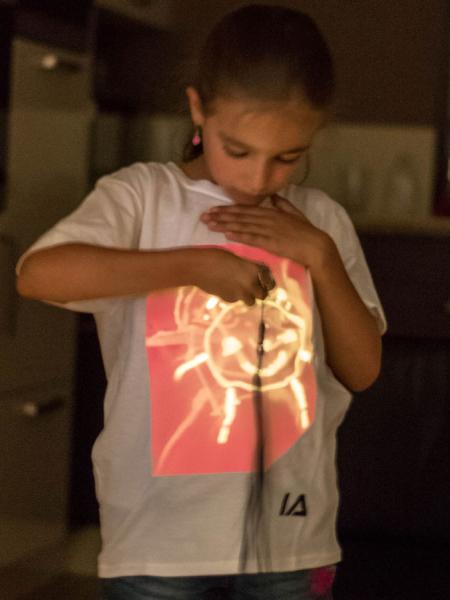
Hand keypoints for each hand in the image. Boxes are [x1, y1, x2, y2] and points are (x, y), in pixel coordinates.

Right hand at [193, 248, 274, 305]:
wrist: (199, 267)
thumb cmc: (217, 257)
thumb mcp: (238, 259)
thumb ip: (249, 269)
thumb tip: (255, 278)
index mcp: (254, 270)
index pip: (270, 281)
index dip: (268, 283)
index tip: (265, 283)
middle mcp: (251, 283)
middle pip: (263, 295)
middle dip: (259, 292)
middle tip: (253, 288)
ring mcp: (240, 293)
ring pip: (251, 302)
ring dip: (248, 297)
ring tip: (240, 289)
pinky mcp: (230, 299)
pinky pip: (236, 300)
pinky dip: (234, 296)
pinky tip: (225, 287)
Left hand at [200, 195, 333, 272]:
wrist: (316, 246)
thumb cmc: (307, 232)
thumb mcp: (295, 214)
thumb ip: (283, 204)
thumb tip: (274, 195)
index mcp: (272, 211)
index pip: (246, 208)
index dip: (229, 208)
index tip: (214, 209)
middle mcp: (268, 218)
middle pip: (240, 215)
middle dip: (220, 215)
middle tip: (203, 216)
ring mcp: (268, 229)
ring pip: (242, 225)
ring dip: (224, 224)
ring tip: (208, 224)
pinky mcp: (271, 242)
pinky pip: (251, 237)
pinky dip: (238, 235)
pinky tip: (226, 234)